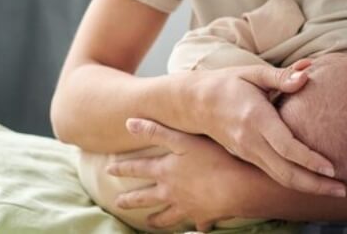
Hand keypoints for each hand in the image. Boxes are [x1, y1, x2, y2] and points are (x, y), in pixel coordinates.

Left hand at [108, 118, 254, 230]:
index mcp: (164, 171)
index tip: (108, 170)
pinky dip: (195, 227)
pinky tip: (196, 229)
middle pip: (145, 198)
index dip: (121, 168)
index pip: (137, 169)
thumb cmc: (212, 158)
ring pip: (166, 216)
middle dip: (130, 200)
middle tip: (119, 203)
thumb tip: (128, 122)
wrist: (238, 186)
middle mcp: (171, 192)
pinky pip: (197, 224)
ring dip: (156, 220)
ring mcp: (186, 207)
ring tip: (149, 223)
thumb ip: (156, 130)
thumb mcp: (183, 139)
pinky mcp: (203, 216)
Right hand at [187, 59, 345, 196]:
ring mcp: (247, 153)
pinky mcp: (247, 158)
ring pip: (280, 178)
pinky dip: (295, 181)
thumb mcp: (253, 73)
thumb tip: (307, 73)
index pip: (286, 146)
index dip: (310, 160)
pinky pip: (274, 174)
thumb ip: (281, 76)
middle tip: (343, 190)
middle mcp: (251, 141)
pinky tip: (314, 182)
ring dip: (308, 187)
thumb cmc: (228, 83)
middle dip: (315, 185)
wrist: (195, 103)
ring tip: (335, 190)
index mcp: (255, 118)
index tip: (332, 169)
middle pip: (286, 172)